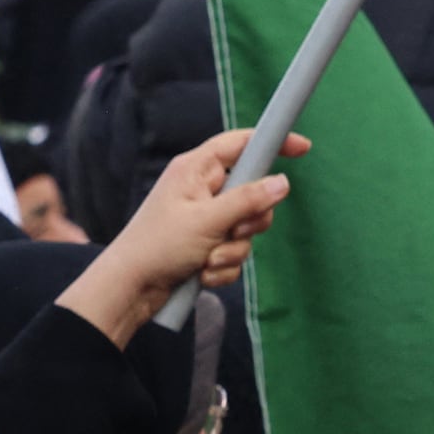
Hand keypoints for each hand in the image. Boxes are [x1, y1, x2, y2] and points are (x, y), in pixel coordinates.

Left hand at [65, 126, 304, 344]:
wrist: (130, 290)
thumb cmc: (157, 246)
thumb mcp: (208, 221)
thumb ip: (248, 200)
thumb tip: (283, 182)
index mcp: (195, 171)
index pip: (241, 144)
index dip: (272, 143)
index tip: (303, 148)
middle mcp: (202, 191)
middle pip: (253, 193)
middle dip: (249, 221)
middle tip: (233, 231)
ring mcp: (205, 219)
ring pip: (246, 229)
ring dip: (232, 250)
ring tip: (206, 259)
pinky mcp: (206, 246)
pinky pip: (235, 253)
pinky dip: (223, 266)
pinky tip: (201, 274)